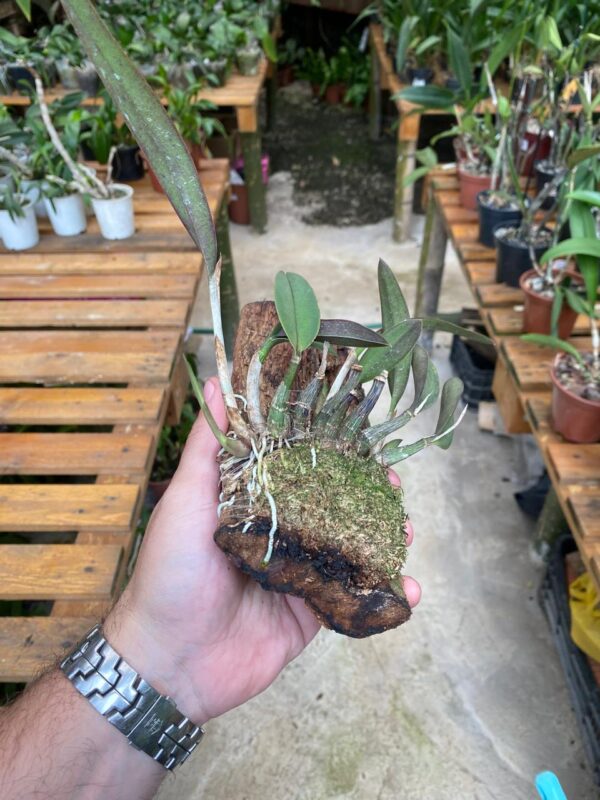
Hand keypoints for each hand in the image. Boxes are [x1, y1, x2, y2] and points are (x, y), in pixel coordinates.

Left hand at [104, 377, 419, 724]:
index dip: (334, 452)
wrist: (168, 661)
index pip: (303, 467)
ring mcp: (300, 574)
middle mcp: (280, 534)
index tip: (364, 437)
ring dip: (385, 538)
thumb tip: (217, 382)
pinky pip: (356, 599)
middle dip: (370, 494)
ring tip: (404, 531)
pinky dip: (387, 594)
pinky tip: (411, 588)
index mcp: (254, 503)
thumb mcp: (186, 499)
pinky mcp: (312, 614)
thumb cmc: (170, 572)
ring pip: (353, 549)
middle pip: (336, 506)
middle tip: (393, 486)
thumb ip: (208, 445)